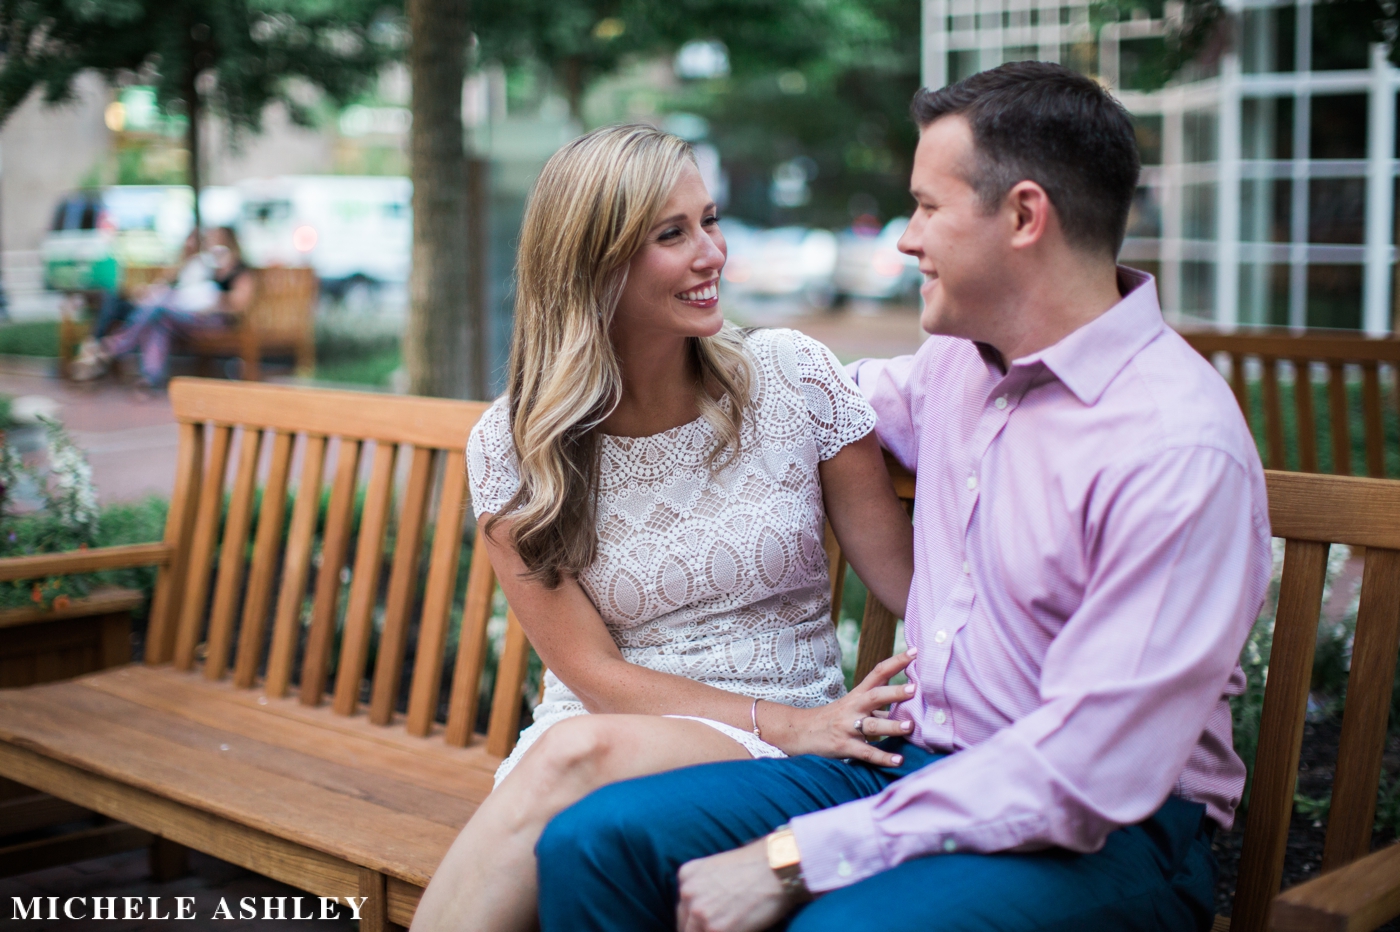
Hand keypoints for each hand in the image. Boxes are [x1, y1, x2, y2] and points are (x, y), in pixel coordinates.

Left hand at [676, 838, 794, 931]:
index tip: (707, 927)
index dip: (696, 924)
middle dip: (701, 931)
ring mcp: (699, 912)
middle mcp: (687, 893)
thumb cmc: (758, 866)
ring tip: (732, 928)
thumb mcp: (719, 869)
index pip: (683, 911)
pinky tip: (741, 930)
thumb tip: (706, 913)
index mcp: (686, 875)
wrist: (779, 866)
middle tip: (721, 928)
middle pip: (685, 927)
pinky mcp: (716, 930)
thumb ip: (704, 889)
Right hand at [766, 649, 917, 766]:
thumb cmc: (834, 718)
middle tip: (914, 689)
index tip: (915, 652)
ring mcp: (847, 727)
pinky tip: (898, 761)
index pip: (878, 673)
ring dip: (891, 726)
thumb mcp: (854, 705)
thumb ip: (879, 704)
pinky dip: (882, 758)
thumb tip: (910, 703)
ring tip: (910, 727)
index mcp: (858, 694)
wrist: (801, 731)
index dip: (896, 662)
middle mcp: (853, 707)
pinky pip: (865, 752)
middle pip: (875, 696)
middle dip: (894, 692)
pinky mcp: (844, 746)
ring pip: (872, 725)